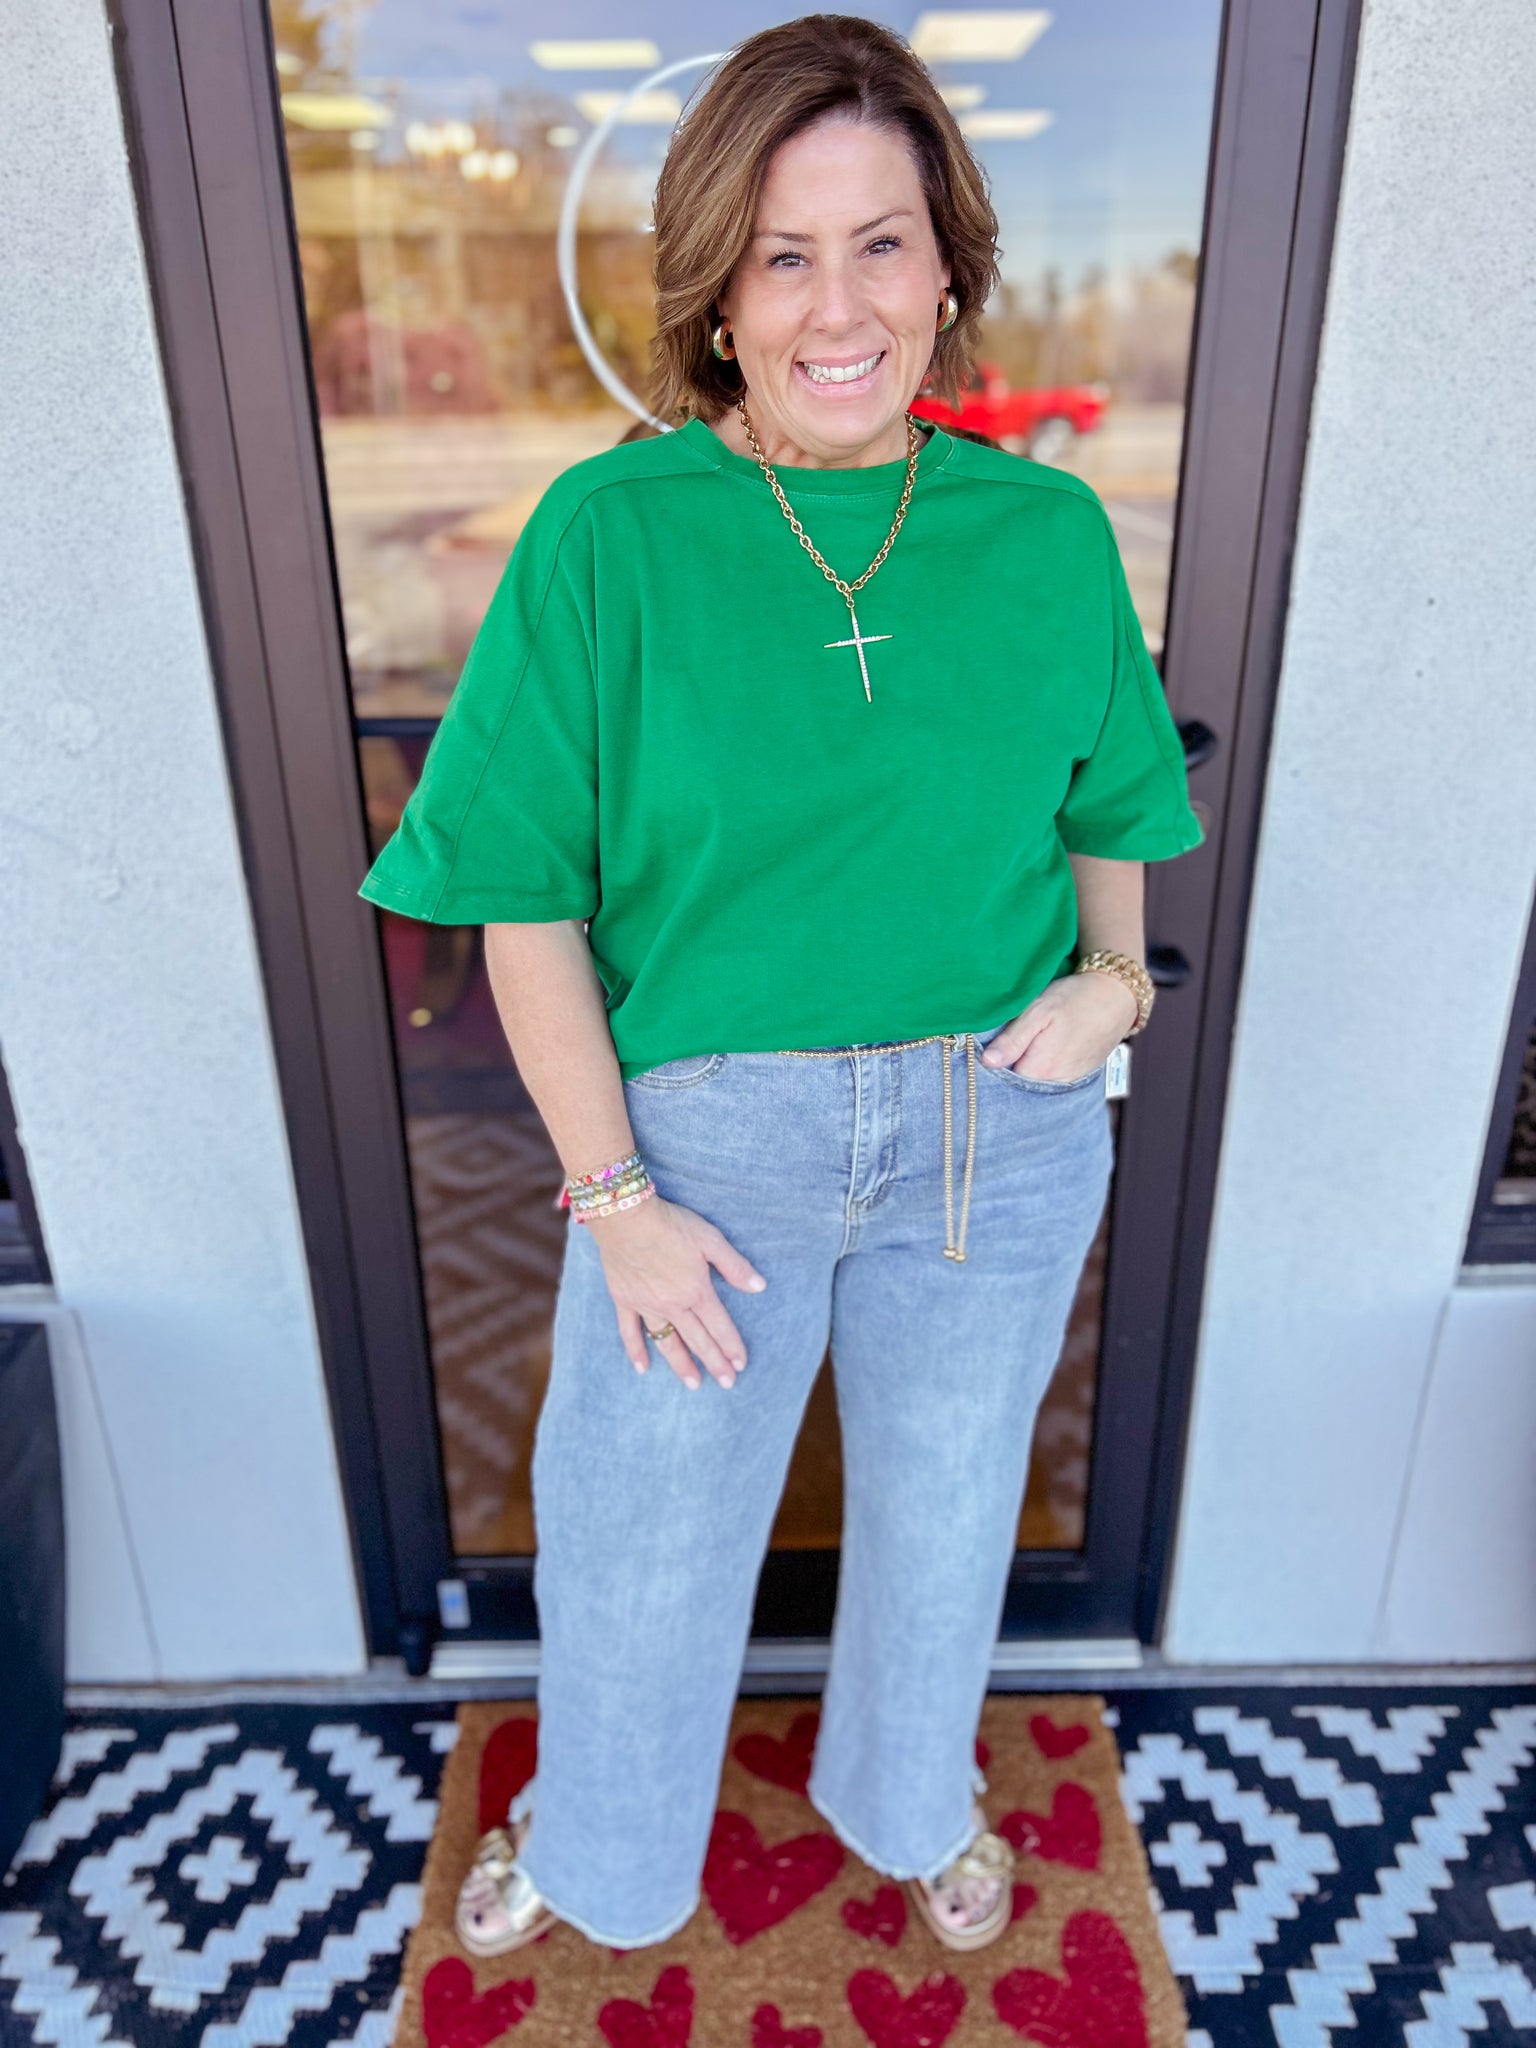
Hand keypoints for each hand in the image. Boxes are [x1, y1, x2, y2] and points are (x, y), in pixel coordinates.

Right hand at [589, 1194, 767, 1391]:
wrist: (626, 1218)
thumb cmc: (671, 1224)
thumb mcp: (711, 1239)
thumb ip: (734, 1266)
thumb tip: (759, 1286)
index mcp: (697, 1290)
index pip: (720, 1326)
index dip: (732, 1347)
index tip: (741, 1365)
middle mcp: (674, 1305)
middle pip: (698, 1340)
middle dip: (715, 1363)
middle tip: (727, 1384)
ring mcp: (647, 1305)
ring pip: (668, 1342)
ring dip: (682, 1365)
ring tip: (694, 1384)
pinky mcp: (625, 1300)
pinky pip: (630, 1332)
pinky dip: (636, 1350)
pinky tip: (642, 1368)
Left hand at [979, 970, 1137, 1081]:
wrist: (1117, 995)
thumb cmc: (1075, 998)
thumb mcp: (1038, 1011)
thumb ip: (1012, 1040)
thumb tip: (988, 1062)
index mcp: (1041, 1068)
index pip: (1004, 1079)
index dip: (995, 1063)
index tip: (992, 1047)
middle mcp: (1056, 1082)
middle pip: (1020, 1084)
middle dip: (1011, 1067)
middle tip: (1012, 1041)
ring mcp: (1070, 1080)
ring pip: (1037, 1081)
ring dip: (1029, 1066)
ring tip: (1033, 1042)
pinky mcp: (1080, 1075)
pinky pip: (1054, 1078)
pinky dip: (1046, 1066)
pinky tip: (1047, 1047)